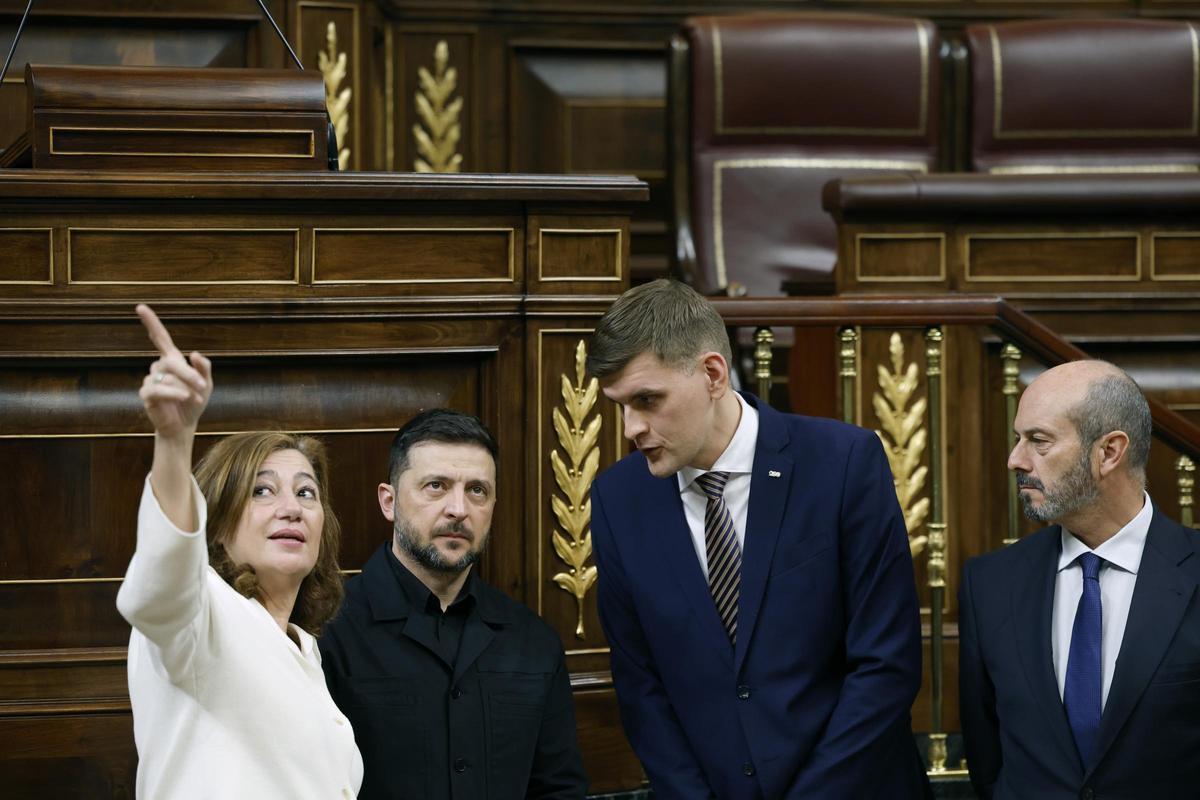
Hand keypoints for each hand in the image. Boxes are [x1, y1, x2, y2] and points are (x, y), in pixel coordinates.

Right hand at [137, 304, 212, 439]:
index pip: (160, 338)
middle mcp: (159, 367)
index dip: (151, 323)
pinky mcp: (146, 395)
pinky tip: (184, 397)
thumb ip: (203, 368)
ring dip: (185, 388)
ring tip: (194, 399)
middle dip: (189, 375)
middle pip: (172, 362)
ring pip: (168, 377)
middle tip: (202, 387)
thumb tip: (194, 353)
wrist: (184, 425)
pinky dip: (173, 393)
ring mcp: (150, 380)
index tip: (140, 307)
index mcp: (172, 360)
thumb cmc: (194, 401)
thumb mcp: (206, 383)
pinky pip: (158, 389)